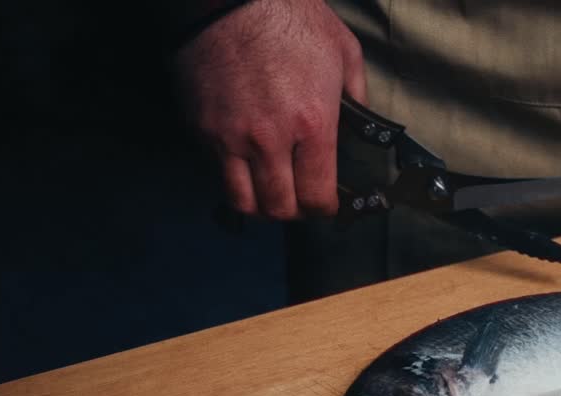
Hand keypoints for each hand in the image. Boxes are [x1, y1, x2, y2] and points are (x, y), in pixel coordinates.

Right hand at [175, 0, 365, 219]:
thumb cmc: (289, 17)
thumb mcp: (343, 53)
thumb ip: (356, 97)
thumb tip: (358, 126)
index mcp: (312, 126)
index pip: (317, 197)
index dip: (324, 209)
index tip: (325, 205)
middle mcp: (270, 140)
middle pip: (279, 208)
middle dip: (293, 212)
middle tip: (297, 201)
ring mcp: (230, 137)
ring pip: (242, 201)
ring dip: (259, 205)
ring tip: (267, 192)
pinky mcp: (201, 128)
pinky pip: (216, 171)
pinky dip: (231, 176)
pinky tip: (243, 161)